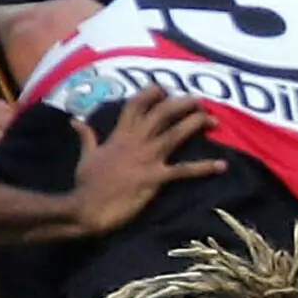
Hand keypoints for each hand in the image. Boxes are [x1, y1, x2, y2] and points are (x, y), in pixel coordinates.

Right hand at [67, 88, 221, 234]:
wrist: (86, 208)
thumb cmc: (85, 184)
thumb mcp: (85, 156)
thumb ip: (87, 136)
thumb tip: (76, 121)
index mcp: (119, 135)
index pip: (137, 104)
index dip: (152, 93)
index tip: (164, 89)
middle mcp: (136, 141)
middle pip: (163, 112)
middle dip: (183, 103)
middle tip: (199, 101)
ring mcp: (147, 158)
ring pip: (176, 133)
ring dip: (196, 124)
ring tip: (214, 120)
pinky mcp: (155, 178)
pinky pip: (184, 170)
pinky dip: (204, 168)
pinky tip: (222, 165)